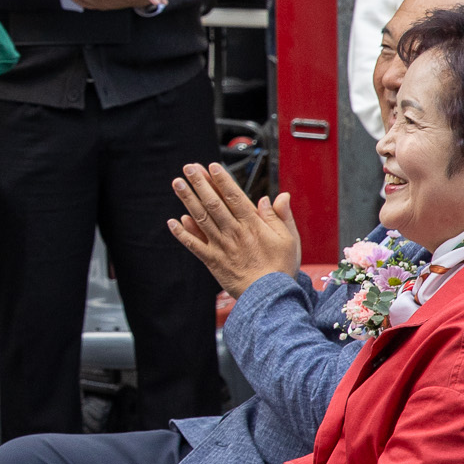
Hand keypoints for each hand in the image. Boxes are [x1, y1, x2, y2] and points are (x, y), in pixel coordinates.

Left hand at [168, 162, 300, 296]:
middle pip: (213, 203)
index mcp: (253, 225)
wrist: (270, 297)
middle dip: (200, 183)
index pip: (234, 197)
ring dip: (187, 200)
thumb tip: (278, 196)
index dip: (222, 181)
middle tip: (189, 168)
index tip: (212, 166)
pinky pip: (194, 244)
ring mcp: (221, 246)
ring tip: (177, 184)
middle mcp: (234, 232)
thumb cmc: (281, 268)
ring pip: (200, 218)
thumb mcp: (289, 240)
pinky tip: (173, 221)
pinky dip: (182, 233)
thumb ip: (280, 216)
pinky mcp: (212, 260)